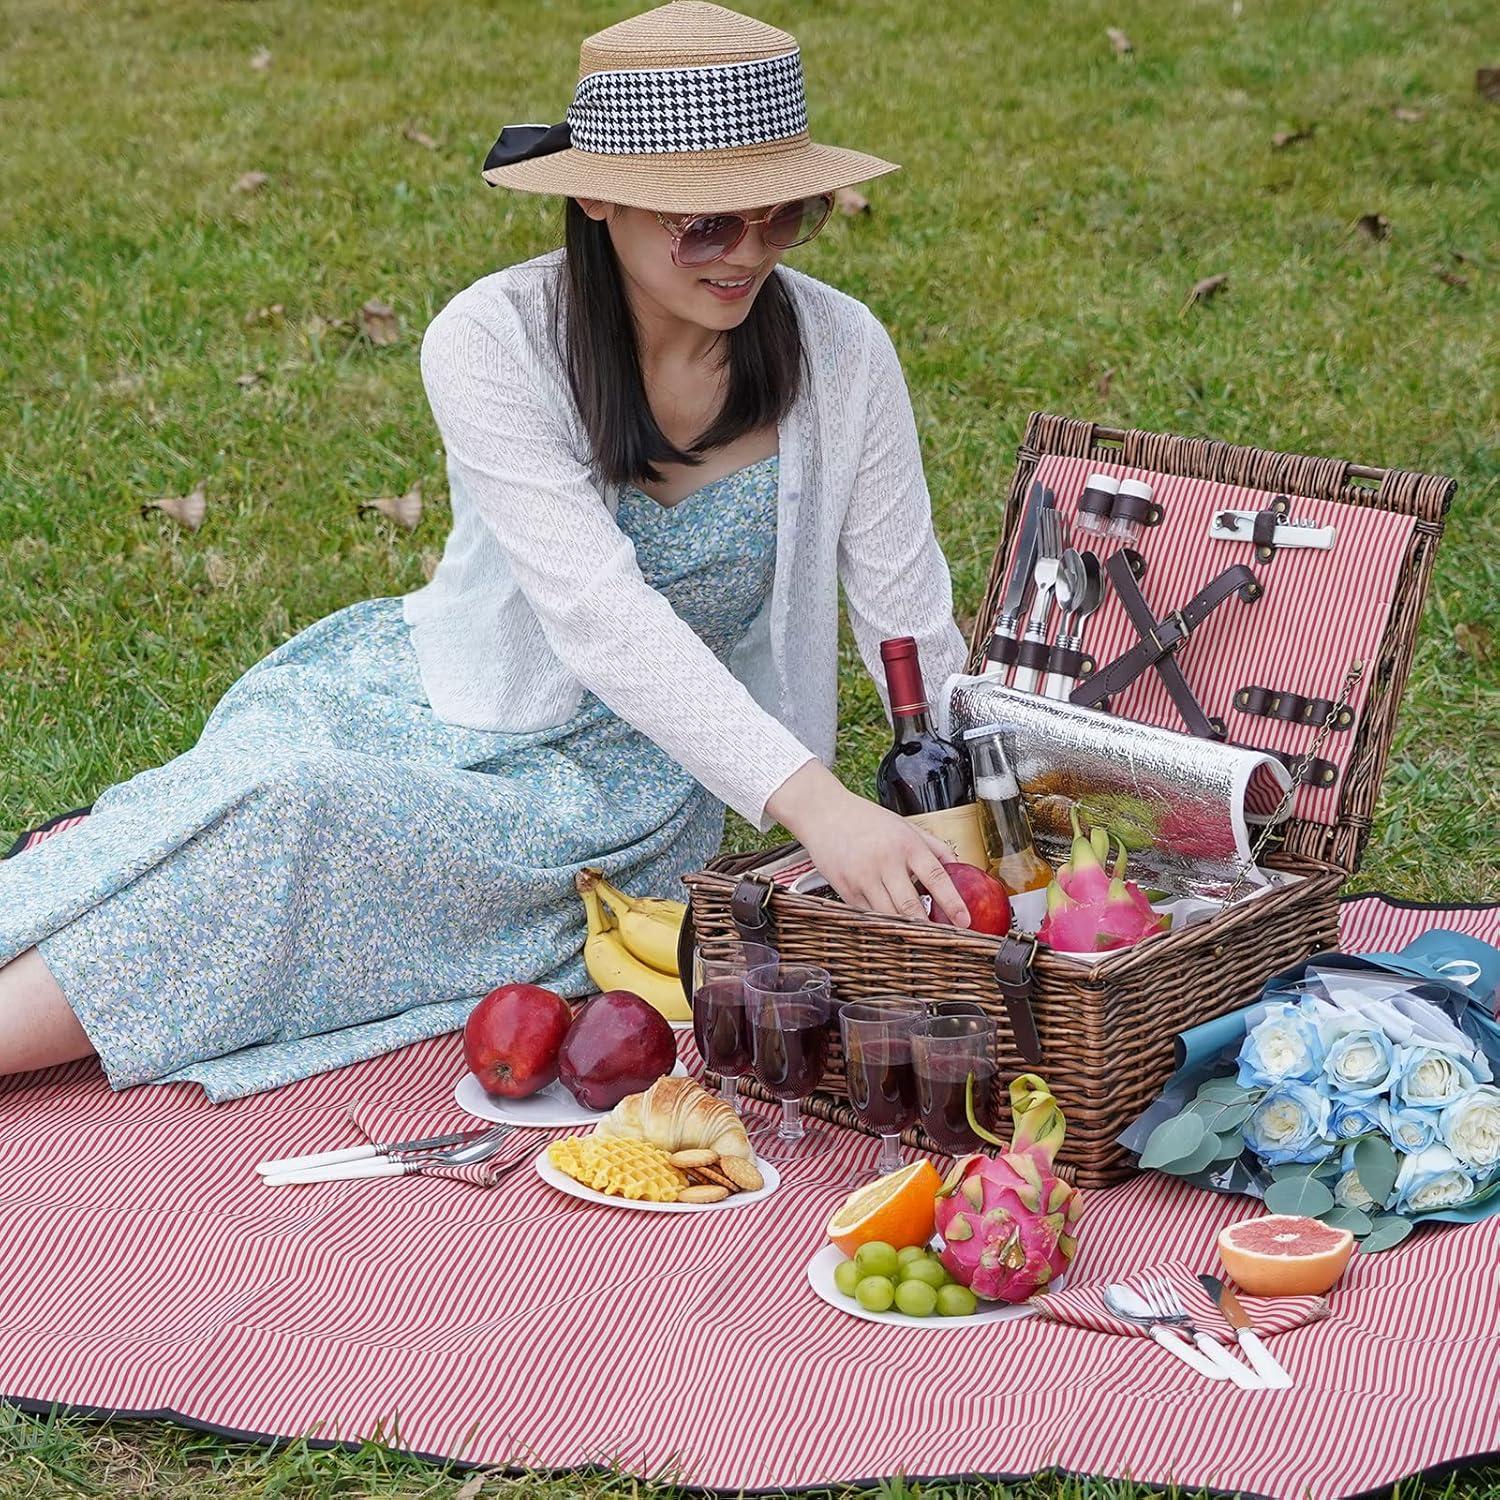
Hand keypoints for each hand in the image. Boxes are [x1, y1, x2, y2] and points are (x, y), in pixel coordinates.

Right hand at [765, 762, 969, 926]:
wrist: (824, 812)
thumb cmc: (866, 819)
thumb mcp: (906, 825)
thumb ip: (934, 845)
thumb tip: (958, 865)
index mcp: (906, 844)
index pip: (936, 877)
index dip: (952, 902)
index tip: (964, 920)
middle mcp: (886, 862)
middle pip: (911, 906)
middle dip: (928, 926)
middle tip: (941, 938)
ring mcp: (864, 878)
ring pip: (889, 915)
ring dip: (905, 927)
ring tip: (917, 932)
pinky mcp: (846, 889)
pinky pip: (869, 914)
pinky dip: (882, 920)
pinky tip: (890, 920)